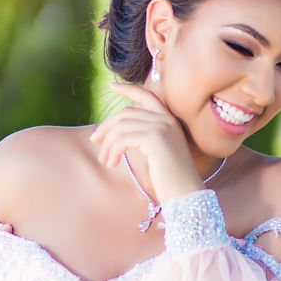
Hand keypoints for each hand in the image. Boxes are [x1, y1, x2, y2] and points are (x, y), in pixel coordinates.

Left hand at [89, 82, 202, 201]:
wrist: (185, 194)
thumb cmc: (169, 178)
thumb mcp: (156, 152)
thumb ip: (142, 136)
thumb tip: (114, 131)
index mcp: (169, 120)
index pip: (147, 96)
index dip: (128, 89)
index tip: (112, 86)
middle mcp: (167, 120)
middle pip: (126, 113)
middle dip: (106, 126)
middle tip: (95, 141)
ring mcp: (162, 127)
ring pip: (121, 126)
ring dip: (107, 143)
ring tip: (105, 160)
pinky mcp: (155, 138)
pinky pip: (123, 138)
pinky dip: (113, 150)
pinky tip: (113, 162)